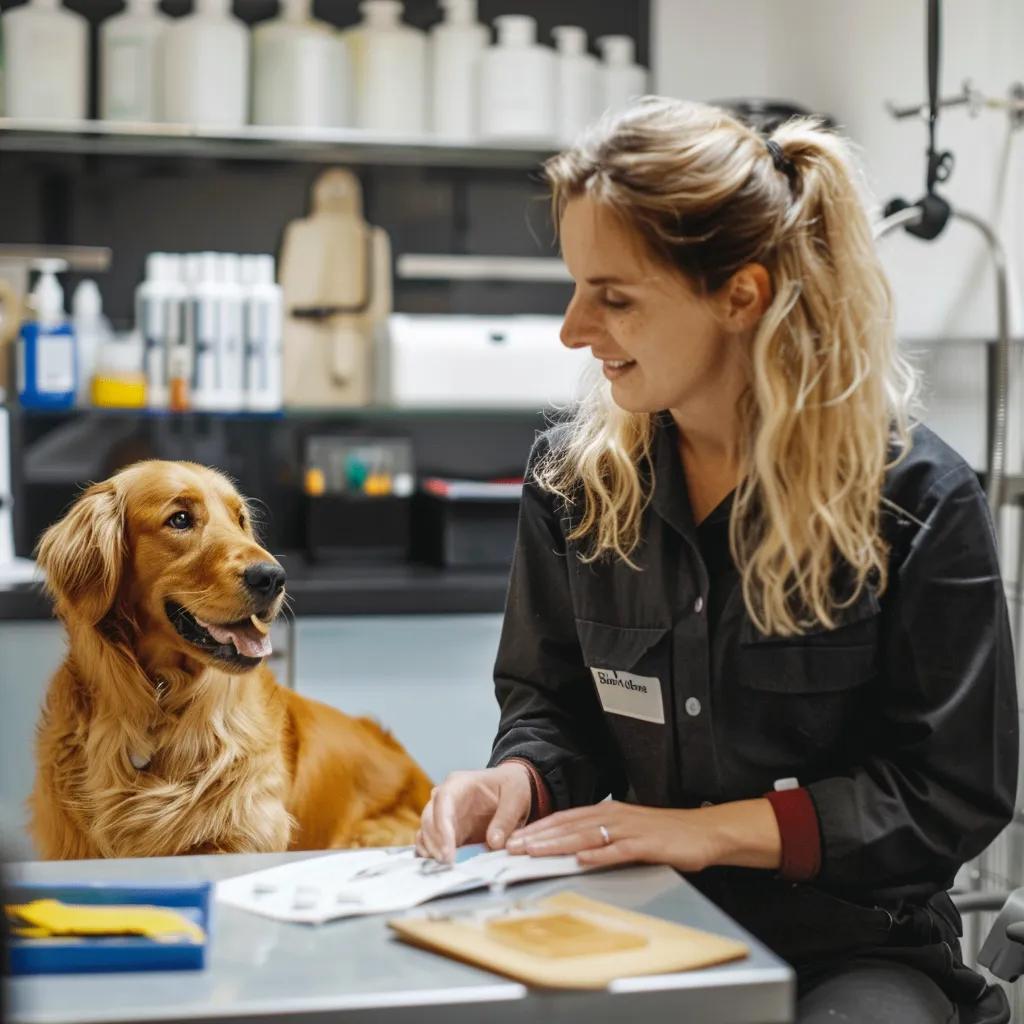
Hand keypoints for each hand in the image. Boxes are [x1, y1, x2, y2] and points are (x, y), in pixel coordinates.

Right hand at [415, 763, 532, 863]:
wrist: (514, 788)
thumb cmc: (512, 786)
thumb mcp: (517, 795)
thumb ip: (506, 818)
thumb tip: (493, 843)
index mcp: (459, 783)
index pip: (442, 802)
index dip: (442, 828)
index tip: (448, 853)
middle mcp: (445, 798)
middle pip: (429, 819)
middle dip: (435, 844)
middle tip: (448, 865)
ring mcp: (444, 815)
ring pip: (426, 832)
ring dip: (432, 851)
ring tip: (446, 870)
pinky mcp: (447, 832)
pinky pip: (431, 843)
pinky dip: (433, 855)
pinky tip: (441, 869)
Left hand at [504, 801, 719, 872]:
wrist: (703, 832)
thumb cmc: (663, 835)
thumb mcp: (627, 833)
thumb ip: (601, 839)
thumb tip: (572, 851)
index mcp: (607, 812)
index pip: (564, 819)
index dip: (538, 828)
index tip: (514, 839)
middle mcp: (614, 816)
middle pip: (569, 826)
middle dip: (538, 836)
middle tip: (511, 846)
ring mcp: (629, 829)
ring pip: (586, 836)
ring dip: (557, 844)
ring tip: (534, 852)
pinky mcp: (646, 844)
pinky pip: (618, 850)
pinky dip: (599, 855)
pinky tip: (582, 860)